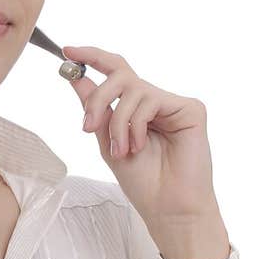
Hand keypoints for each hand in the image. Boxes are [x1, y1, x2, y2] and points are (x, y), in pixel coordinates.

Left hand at [61, 43, 223, 228]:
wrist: (167, 207)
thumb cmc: (143, 181)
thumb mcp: (106, 142)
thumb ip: (95, 108)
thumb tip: (75, 77)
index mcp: (136, 109)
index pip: (115, 73)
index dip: (92, 57)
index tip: (67, 51)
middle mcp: (155, 102)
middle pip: (120, 75)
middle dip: (98, 97)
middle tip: (88, 125)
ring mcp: (173, 104)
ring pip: (132, 89)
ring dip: (118, 122)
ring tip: (122, 150)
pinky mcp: (191, 108)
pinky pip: (151, 99)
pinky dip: (137, 123)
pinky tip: (140, 145)